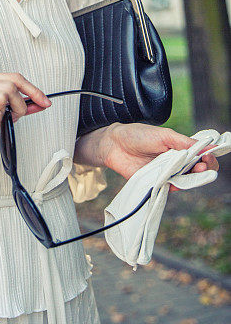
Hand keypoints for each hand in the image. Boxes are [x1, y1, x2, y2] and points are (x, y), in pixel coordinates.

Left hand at [102, 123, 219, 191]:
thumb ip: (185, 142)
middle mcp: (176, 163)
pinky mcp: (156, 183)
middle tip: (203, 165)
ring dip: (192, 178)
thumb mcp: (164, 135)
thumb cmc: (139, 135)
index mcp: (180, 149)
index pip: (201, 156)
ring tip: (195, 170)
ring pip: (185, 181)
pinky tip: (177, 181)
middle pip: (197, 171)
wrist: (115, 144)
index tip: (208, 156)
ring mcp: (167, 174)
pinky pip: (170, 188)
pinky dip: (176, 185)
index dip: (208, 158)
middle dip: (204, 169)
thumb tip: (208, 147)